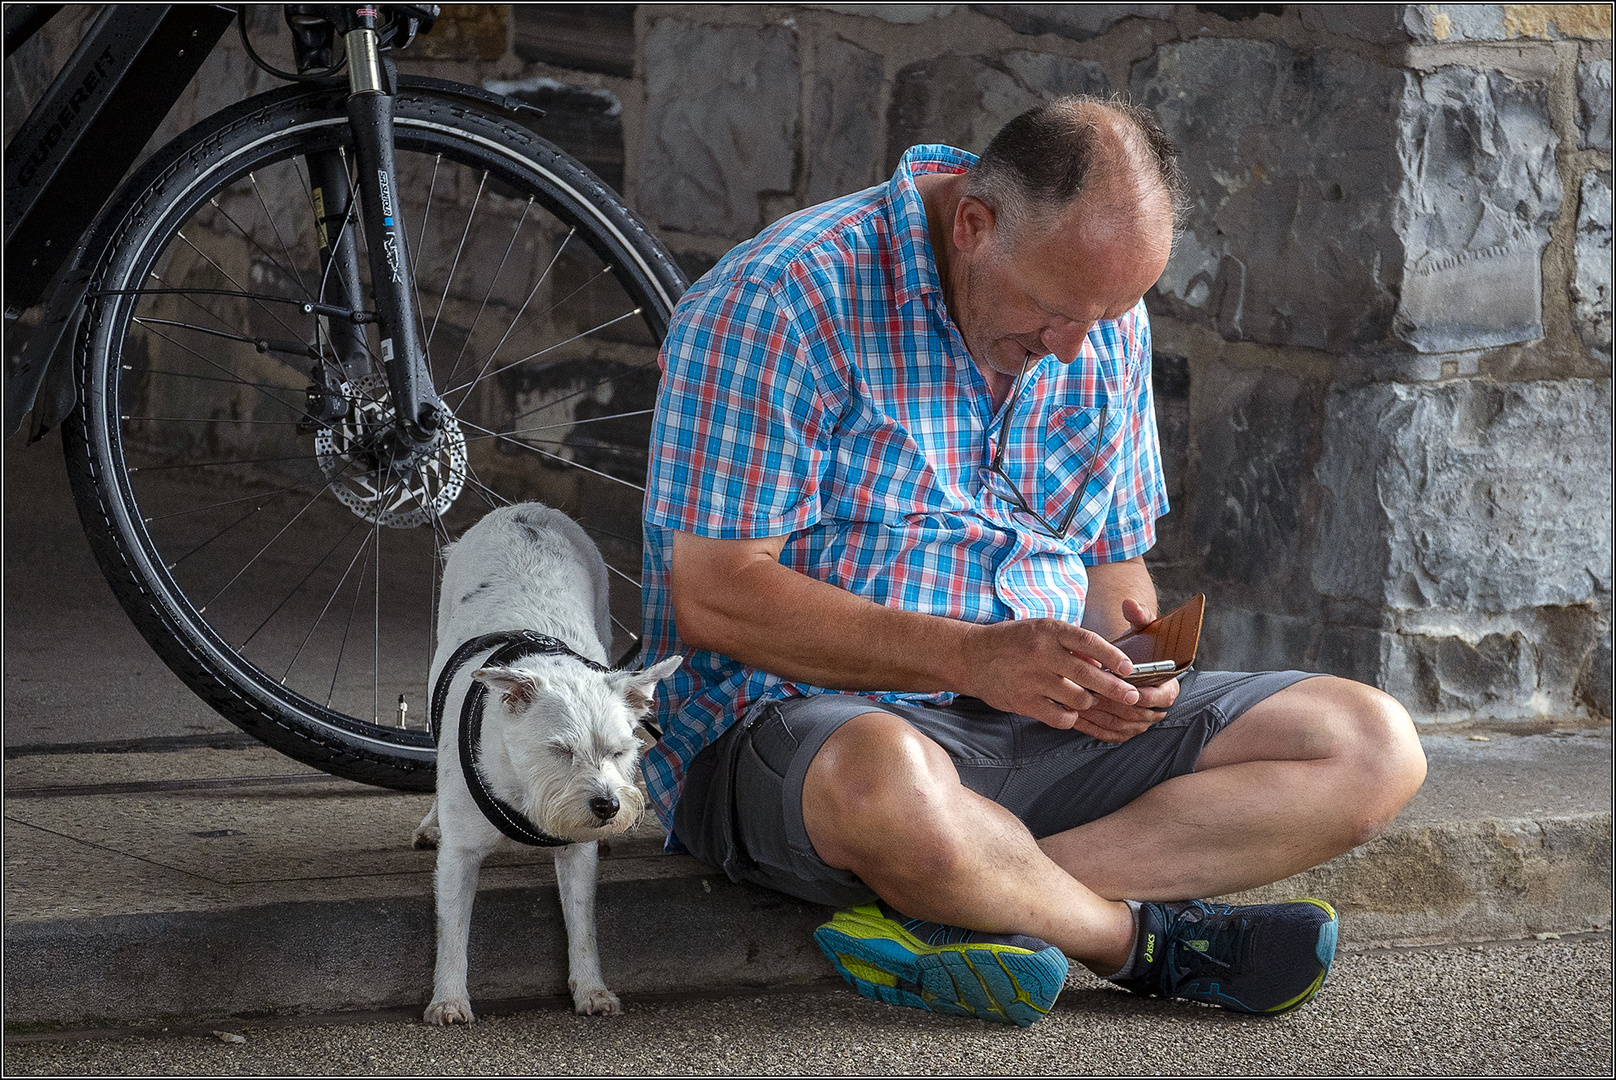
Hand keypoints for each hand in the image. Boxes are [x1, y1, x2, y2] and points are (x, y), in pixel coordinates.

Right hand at [957, 618, 1143, 734]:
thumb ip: (1070, 644)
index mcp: (1049, 630)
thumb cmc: (1013, 642)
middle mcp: (1041, 653)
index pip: (1089, 642)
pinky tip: (1070, 712)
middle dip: (1115, 688)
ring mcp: (1031, 679)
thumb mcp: (1041, 630)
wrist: (971, 656)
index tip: (1129, 669)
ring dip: (1090, 702)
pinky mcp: (1023, 701)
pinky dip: (1070, 717)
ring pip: (1077, 698)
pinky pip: (1059, 717)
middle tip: (1132, 696)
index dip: (1113, 657)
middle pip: (1088, 674)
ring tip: (1090, 700)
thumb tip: (1102, 663)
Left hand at [1071, 596, 1178, 741]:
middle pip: (1137, 713)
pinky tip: (1074, 715)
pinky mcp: (1123, 731)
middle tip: (1094, 693)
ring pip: (1121, 725)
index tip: (1129, 687)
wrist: (1126, 665)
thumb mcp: (1141, 629)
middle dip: (1115, 703)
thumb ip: (1139, 616)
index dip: (1146, 693)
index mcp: (1168, 684)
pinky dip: (1092, 728)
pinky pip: (1108, 734)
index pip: (1162, 696)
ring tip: (1080, 703)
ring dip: (1100, 716)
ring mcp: (1140, 722)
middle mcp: (1156, 707)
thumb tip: (1130, 604)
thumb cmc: (1135, 647)